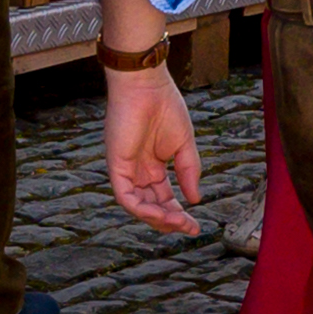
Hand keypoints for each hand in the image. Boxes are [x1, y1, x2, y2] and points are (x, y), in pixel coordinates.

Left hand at [102, 66, 203, 232]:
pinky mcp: (116, 166)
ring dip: (157, 218)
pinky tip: (160, 213)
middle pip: (151, 206)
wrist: (147, 86)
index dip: (179, 214)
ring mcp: (126, 170)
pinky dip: (142, 208)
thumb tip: (195, 200)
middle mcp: (138, 172)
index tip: (196, 226)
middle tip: (189, 228)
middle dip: (170, 221)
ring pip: (137, 206)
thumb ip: (189, 172)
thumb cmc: (165, 107)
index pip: (164, 198)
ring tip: (177, 222)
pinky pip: (125, 196)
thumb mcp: (184, 146)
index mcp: (153, 167)